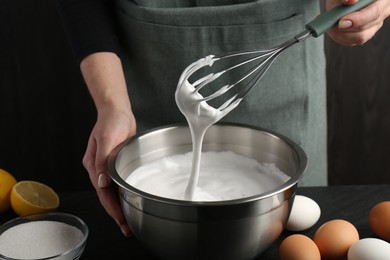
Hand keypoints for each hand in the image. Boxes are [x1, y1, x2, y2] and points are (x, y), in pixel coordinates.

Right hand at [83, 106, 135, 236]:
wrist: (117, 110)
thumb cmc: (111, 121)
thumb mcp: (107, 138)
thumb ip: (103, 161)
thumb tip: (102, 182)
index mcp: (93, 165)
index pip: (102, 193)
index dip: (111, 208)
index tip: (120, 219)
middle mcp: (99, 169)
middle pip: (106, 196)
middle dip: (116, 212)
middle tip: (127, 226)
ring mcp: (106, 167)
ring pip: (112, 192)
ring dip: (120, 205)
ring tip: (129, 219)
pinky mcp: (115, 164)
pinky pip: (118, 183)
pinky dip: (123, 194)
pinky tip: (129, 200)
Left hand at [326, 0, 389, 45]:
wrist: (342, 1)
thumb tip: (350, 1)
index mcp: (381, 0)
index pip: (374, 12)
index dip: (358, 19)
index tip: (341, 22)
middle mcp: (383, 12)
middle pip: (366, 28)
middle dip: (346, 29)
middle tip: (332, 25)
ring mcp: (375, 25)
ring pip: (360, 38)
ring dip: (341, 34)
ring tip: (330, 26)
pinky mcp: (366, 34)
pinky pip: (352, 42)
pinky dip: (339, 37)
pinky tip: (333, 30)